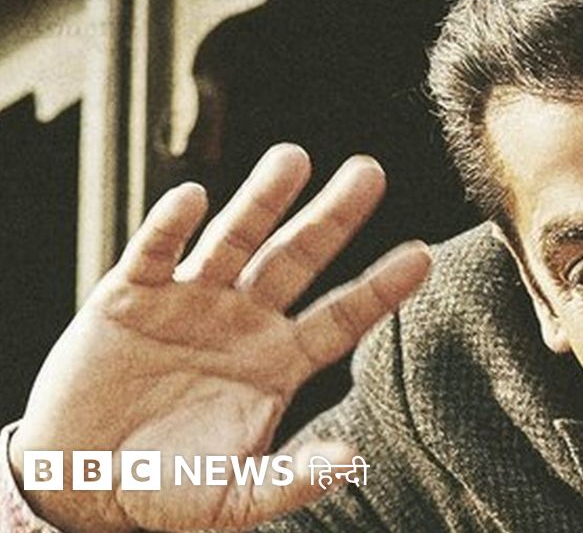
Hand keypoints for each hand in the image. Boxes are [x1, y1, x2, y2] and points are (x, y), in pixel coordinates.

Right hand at [10, 145, 430, 531]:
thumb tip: (352, 462)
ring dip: (262, 201)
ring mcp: (190, 302)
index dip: (381, 287)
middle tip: (370, 171)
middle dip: (332, 217)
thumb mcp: (235, 499)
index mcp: (278, 362)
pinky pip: (155, 253)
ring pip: (234, 240)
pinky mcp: (130, 295)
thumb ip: (291, 480)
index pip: (342, 316)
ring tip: (294, 159)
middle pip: (297, 258)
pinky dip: (170, 227)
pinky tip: (192, 198)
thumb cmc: (168, 491)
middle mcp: (243, 321)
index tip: (423, 256)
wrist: (83, 483)